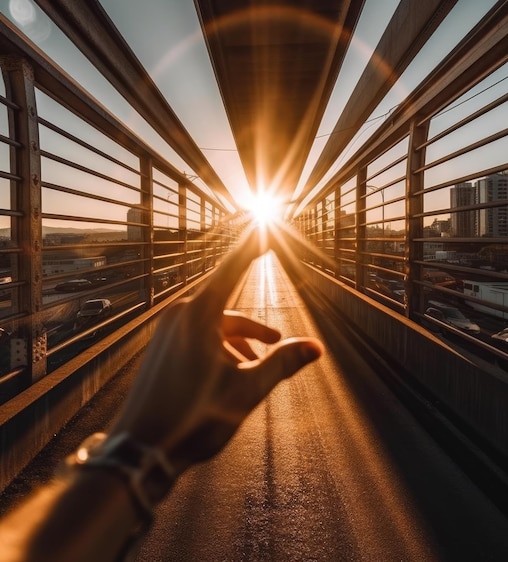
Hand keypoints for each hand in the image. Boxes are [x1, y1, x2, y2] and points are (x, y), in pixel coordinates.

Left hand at [110, 228, 322, 473]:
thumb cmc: (192, 418)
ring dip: (241, 340)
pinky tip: (235, 370)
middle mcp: (181, 315)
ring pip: (216, 324)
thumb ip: (282, 363)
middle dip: (256, 326)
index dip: (254, 245)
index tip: (265, 222)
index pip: (234, 267)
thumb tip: (316, 348)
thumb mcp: (246, 390)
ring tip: (262, 361)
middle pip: (229, 305)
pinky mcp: (163, 345)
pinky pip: (199, 335)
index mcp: (199, 315)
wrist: (140, 451)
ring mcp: (169, 330)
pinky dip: (222, 346)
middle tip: (280, 339)